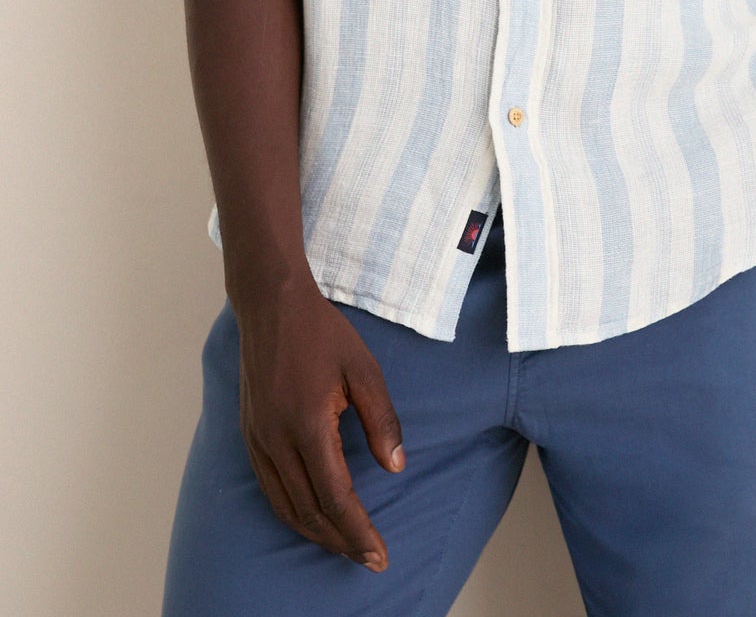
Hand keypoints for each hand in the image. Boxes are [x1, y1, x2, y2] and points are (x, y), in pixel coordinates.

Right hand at [232, 278, 406, 570]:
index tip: (380, 554)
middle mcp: (277, 441)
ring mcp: (258, 440)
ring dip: (317, 534)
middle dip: (341, 542)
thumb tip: (396, 467)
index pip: (336, 498)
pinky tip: (312, 517)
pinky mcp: (250, 435)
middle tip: (370, 559)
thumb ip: (382, 419)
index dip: (359, 532)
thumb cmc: (322, 332)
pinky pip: (270, 489)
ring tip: (346, 546)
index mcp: (308, 426)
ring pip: (286, 507)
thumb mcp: (364, 368)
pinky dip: (293, 512)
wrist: (271, 304)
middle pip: (310, 512)